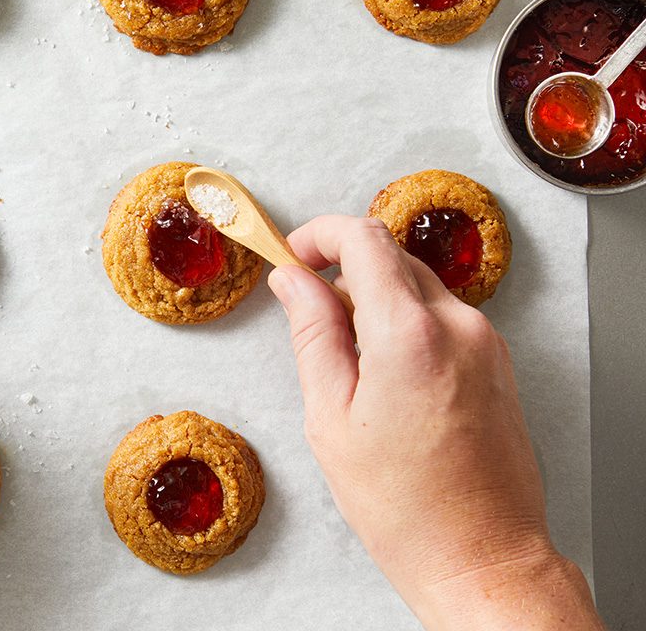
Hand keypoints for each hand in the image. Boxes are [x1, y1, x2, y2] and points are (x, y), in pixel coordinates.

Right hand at [268, 216, 601, 630]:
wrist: (481, 556)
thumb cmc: (404, 504)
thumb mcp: (330, 417)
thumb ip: (312, 334)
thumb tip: (293, 281)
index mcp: (409, 334)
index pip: (363, 239)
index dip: (318, 235)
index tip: (293, 253)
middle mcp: (458, 325)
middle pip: (391, 255)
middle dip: (342, 267)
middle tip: (306, 306)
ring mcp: (485, 342)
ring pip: (417, 284)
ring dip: (374, 296)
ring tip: (345, 356)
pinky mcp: (497, 362)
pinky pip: (443, 316)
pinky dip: (405, 322)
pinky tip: (383, 373)